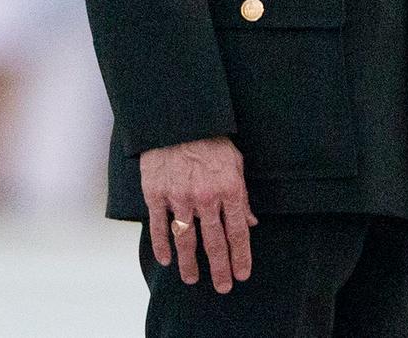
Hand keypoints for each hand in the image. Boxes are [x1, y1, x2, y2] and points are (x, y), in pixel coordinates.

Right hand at [140, 136, 257, 292]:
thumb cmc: (211, 140)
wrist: (179, 121)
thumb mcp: (236, 162)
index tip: (242, 273)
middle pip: (214, 241)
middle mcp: (205, 197)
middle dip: (220, 268)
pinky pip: (159, 227)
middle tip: (223, 286)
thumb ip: (242, 194)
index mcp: (229, 188)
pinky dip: (162, 246)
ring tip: (193, 279)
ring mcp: (179, 198)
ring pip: (185, 240)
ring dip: (190, 264)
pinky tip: (166, 260)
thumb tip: (251, 222)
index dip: (241, 255)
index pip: (238, 231)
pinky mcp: (156, 195)